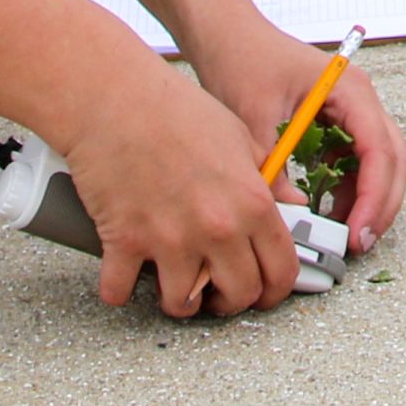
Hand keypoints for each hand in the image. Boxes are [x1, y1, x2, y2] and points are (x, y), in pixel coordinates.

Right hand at [54, 46, 301, 317]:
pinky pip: (120, 291)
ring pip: (182, 306)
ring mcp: (169, 239)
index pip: (281, 270)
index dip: (275, 290)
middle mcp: (217, 228)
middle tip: (219, 293)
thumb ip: (267, 180)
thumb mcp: (241, 137)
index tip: (264, 292)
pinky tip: (122, 276)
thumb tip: (290, 205)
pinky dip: (118, 289)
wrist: (116, 99)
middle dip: (231, 301)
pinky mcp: (124, 242)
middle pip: (238, 296)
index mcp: (252, 203)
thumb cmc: (175, 110)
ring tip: (174, 286)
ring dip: (179, 302)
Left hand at [190, 16, 405, 249]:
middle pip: (393, 160)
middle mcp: (360, 99)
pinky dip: (350, 189)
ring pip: (382, 163)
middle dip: (380, 205)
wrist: (226, 33)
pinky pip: (358, 161)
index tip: (358, 231)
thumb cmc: (241, 58)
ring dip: (369, 199)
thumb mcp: (253, 117)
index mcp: (349, 90)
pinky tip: (328, 209)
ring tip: (342, 232)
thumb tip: (294, 215)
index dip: (374, 196)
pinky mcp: (338, 121)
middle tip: (358, 243)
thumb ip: (275, 167)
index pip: (379, 150)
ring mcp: (352, 110)